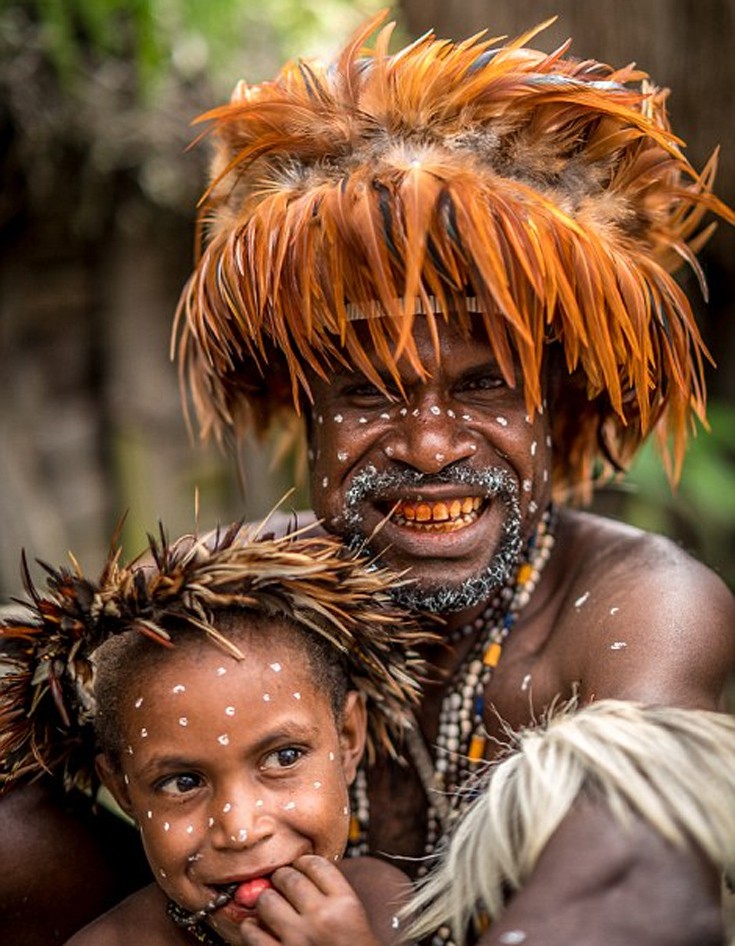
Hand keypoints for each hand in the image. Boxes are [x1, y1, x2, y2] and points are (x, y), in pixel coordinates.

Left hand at [238, 854, 381, 945]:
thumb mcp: (354, 917)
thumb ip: (333, 895)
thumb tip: (301, 873)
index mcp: (345, 904)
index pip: (317, 865)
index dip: (304, 862)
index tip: (299, 865)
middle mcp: (322, 917)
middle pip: (290, 878)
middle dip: (282, 877)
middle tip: (280, 881)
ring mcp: (298, 939)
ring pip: (268, 900)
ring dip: (266, 900)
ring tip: (269, 903)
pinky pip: (253, 934)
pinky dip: (250, 928)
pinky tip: (254, 927)